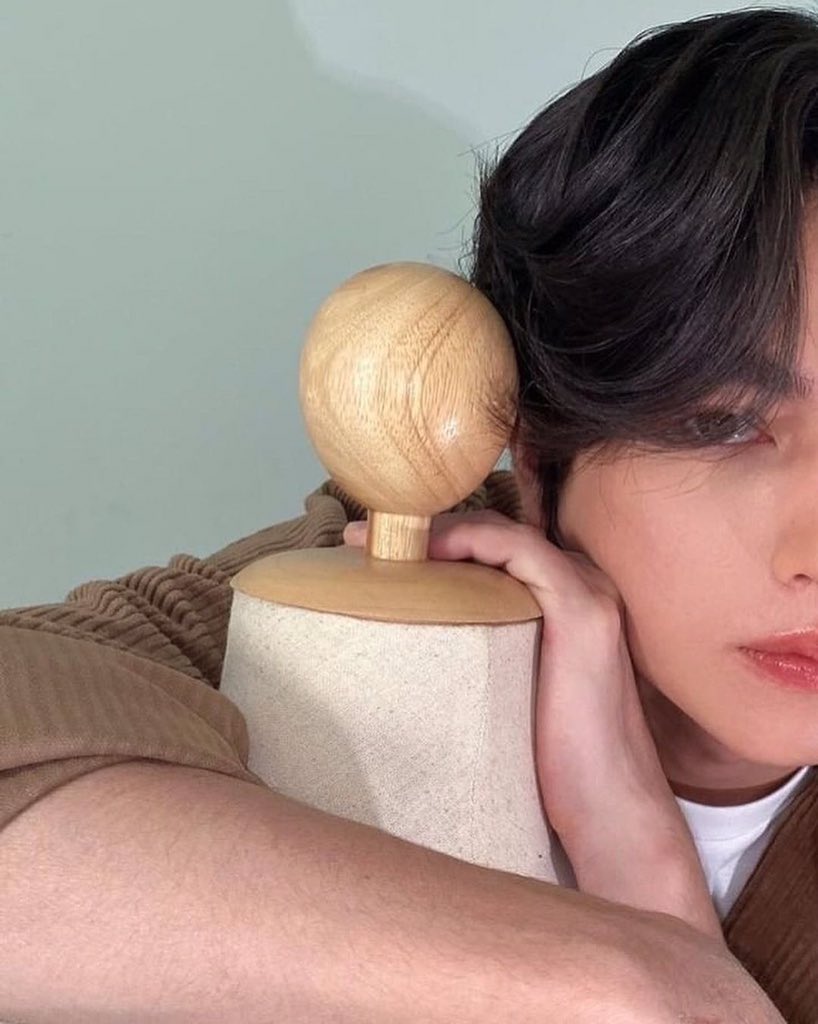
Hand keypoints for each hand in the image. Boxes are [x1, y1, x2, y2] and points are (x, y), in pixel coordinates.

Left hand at [343, 510, 721, 939]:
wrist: (608, 809)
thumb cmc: (552, 763)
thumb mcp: (501, 692)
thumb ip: (475, 654)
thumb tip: (403, 650)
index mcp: (563, 599)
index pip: (492, 546)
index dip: (431, 538)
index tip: (367, 549)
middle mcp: (580, 584)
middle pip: (492, 534)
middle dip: (424, 529)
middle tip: (358, 541)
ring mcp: (586, 593)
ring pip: (503, 535)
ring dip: (438, 529)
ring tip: (376, 542)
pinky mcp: (583, 611)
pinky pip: (521, 553)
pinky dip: (472, 541)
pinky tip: (429, 551)